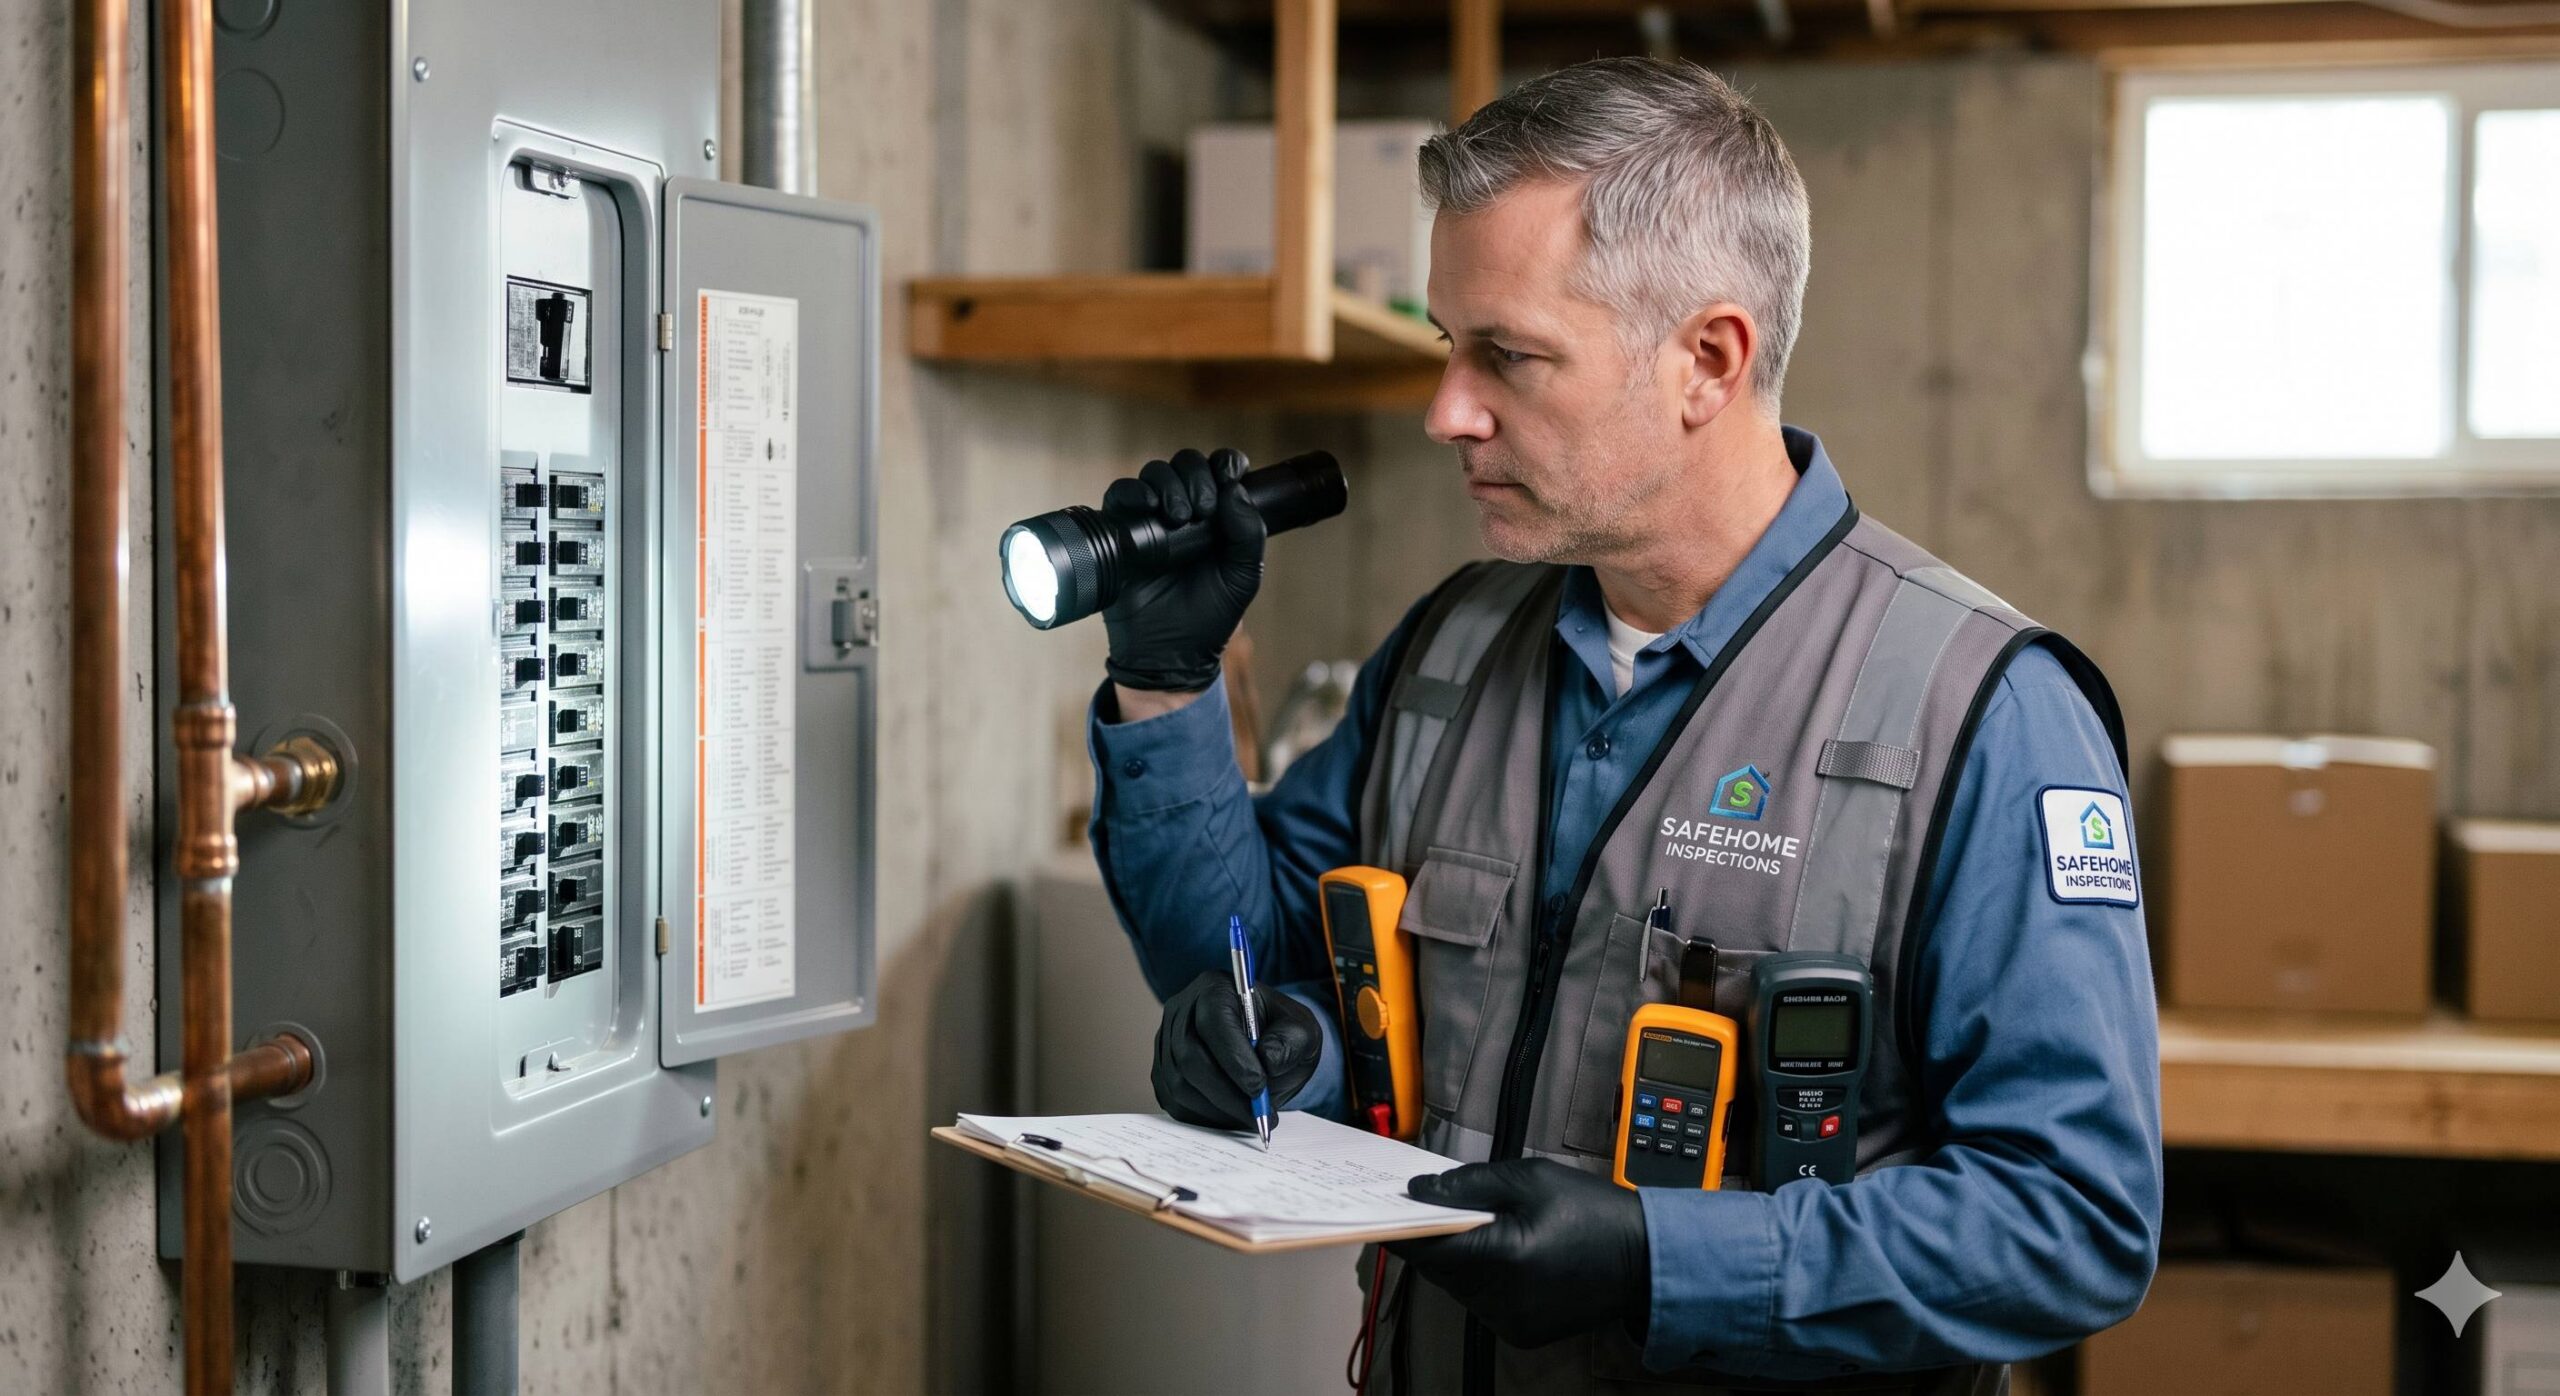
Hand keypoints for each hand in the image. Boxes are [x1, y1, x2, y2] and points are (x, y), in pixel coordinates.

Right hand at [1101, 447, 1265, 692]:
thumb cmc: (1209, 617)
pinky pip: (1119, 495)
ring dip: (1169, 483)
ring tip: (1178, 517)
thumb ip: (1249, 534)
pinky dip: (1132, 491)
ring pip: (1155, 473)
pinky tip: (1148, 505)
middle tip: (1202, 509)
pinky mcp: (1120, 531)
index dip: (1226, 462)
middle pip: (1186, 464)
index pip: (1220, 470)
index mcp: (1217, 517)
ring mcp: (1150, 519)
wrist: (1170, 652)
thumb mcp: (1243, 576)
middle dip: (1197, 476)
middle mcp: (1183, 511)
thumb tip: (1235, 490)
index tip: (1230, 474)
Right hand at [1150, 969, 1321, 1130]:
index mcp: (1215, 988)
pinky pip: (1175, 1102)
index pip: (1213, 1020)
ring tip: (1251, 1116)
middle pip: (1190, 1056)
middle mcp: (1181, 1011)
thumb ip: (1292, 1040)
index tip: (1259, 1086)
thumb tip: (1267, 1060)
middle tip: (1258, 1113)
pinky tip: (1232, 1116)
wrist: (1264, 1049)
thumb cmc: (1280, 1034)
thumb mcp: (1302, 1029)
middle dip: (1226, 1092)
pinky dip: (1205, 1117)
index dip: (1234, 1057)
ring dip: (1218, 1109)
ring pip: (1180, 1084)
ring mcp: (1166, 1043)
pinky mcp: (1162, 1073)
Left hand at [1389, 1160, 1650, 1348]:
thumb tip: (1420, 1189)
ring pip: (1457, 1287)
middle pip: (1439, 1268)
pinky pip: (1480, 1302)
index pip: (1428, 1247)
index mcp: (1503, 1256)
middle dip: (1436, 1236)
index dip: (1403, 1227)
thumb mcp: (1530, 1178)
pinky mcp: (1520, 1333)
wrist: (1645, 1260)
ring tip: (1487, 1228)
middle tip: (1441, 1205)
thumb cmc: (1594, 1213)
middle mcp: (1501, 1298)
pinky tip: (1506, 1254)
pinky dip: (1481, 1278)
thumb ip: (1469, 1183)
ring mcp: (1510, 1321)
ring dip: (1459, 1258)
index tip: (1388, 1206)